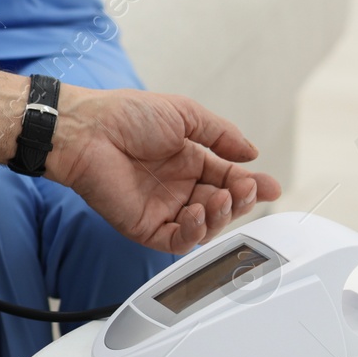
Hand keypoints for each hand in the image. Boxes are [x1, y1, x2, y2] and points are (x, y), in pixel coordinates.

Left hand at [47, 86, 281, 254]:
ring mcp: (161, 209)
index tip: (271, 186)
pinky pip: (176, 241)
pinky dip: (194, 233)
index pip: (230, 179)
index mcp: (189, 161)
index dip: (252, 185)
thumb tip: (252, 154)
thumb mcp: (184, 114)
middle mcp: (178, 187)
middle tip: (245, 190)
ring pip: (205, 228)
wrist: (86, 129)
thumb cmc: (125, 115)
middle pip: (223, 206)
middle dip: (241, 201)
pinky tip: (197, 212)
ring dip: (221, 217)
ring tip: (220, 198)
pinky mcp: (143, 226)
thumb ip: (221, 135)